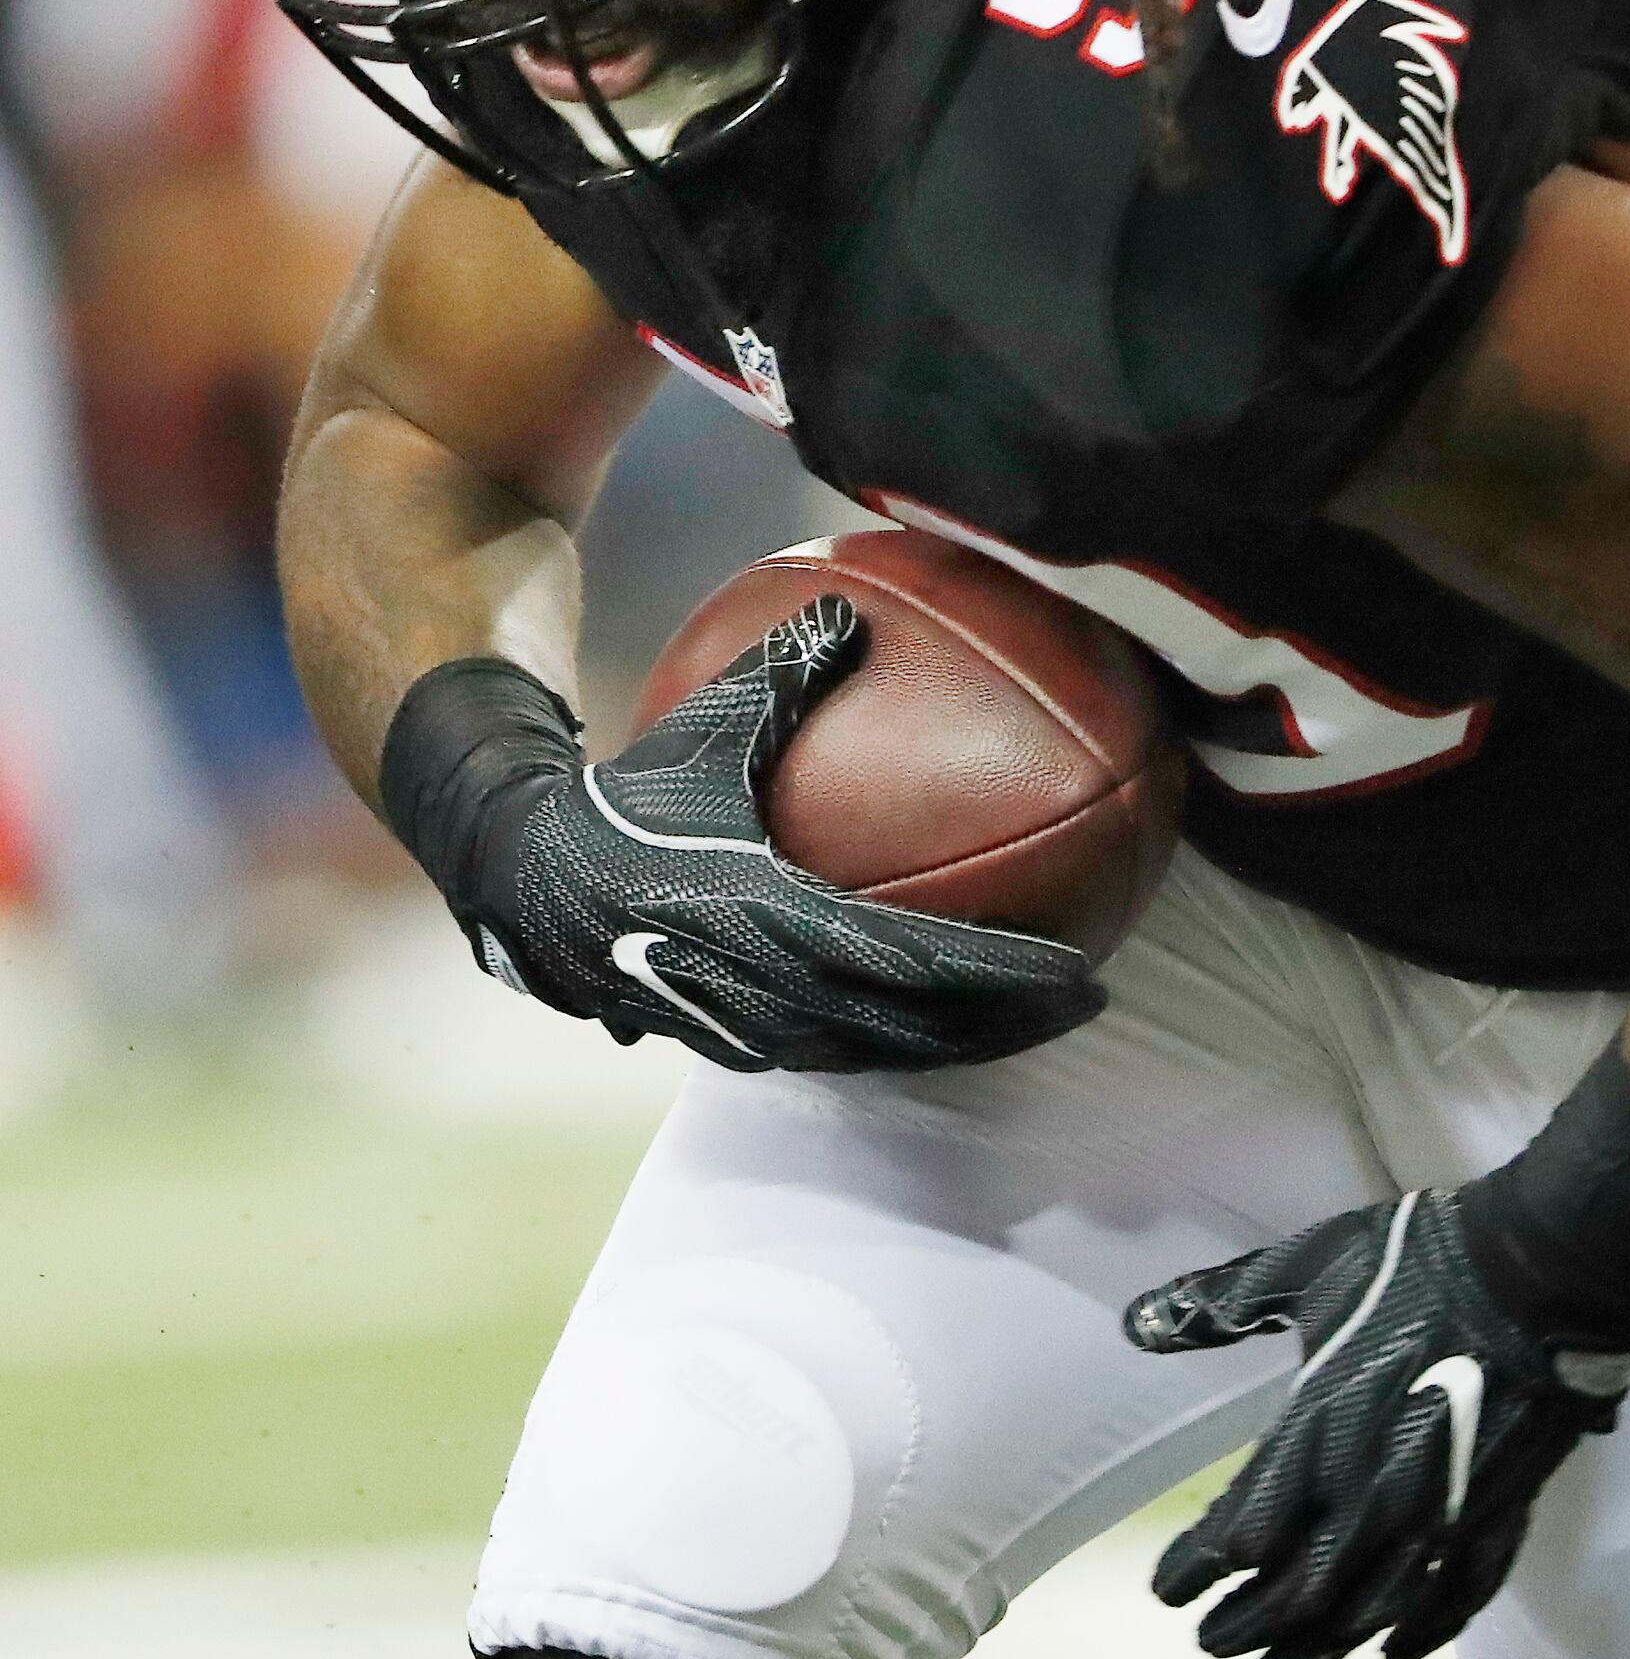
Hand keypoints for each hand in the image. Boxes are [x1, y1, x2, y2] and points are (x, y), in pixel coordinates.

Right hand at [424, 600, 1105, 1071]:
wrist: (512, 865)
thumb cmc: (622, 786)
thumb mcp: (703, 728)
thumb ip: (784, 673)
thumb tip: (854, 605)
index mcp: (763, 915)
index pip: (912, 961)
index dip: (999, 976)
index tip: (1078, 971)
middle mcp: (752, 986)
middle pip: (907, 1029)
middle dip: (1001, 1025)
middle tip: (1089, 1002)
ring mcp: (732, 1025)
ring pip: (868, 1054)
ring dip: (951, 1045)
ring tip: (1031, 1024)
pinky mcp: (715, 1039)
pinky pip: (826, 1052)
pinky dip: (891, 1043)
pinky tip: (945, 1025)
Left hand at [1128, 1187, 1629, 1658]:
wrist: (1547, 1273)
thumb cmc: (1423, 1264)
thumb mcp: (1309, 1266)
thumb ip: (1221, 1300)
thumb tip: (1138, 1322)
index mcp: (1316, 1435)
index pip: (1235, 1537)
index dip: (1194, 1571)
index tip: (1170, 1586)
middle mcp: (1369, 1496)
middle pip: (1290, 1596)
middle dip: (1240, 1626)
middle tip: (1209, 1639)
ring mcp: (1438, 1518)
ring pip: (1362, 1618)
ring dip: (1310, 1655)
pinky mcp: (1496, 1519)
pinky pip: (1454, 1603)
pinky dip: (1419, 1636)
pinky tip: (1391, 1654)